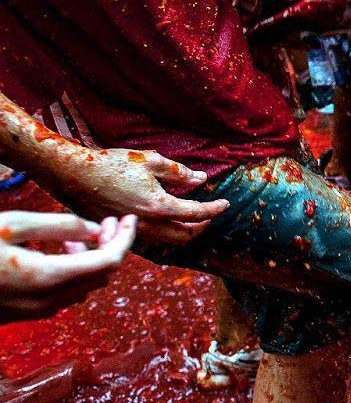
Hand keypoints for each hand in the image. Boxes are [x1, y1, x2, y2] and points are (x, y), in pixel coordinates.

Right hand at [0, 212, 136, 321]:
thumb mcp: (12, 226)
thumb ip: (58, 225)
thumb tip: (94, 230)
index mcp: (48, 277)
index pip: (110, 262)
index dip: (125, 238)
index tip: (129, 218)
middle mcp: (49, 300)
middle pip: (103, 275)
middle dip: (111, 245)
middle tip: (105, 222)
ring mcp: (40, 310)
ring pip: (87, 285)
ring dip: (92, 259)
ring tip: (74, 236)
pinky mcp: (30, 313)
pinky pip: (69, 293)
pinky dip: (76, 272)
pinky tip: (59, 254)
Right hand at [35, 149, 227, 246]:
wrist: (72, 174)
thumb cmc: (111, 164)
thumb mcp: (151, 161)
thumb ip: (179, 173)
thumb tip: (201, 179)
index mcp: (158, 206)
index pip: (197, 214)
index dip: (215, 209)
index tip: (225, 204)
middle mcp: (147, 224)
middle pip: (185, 235)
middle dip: (202, 226)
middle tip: (210, 214)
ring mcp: (133, 231)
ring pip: (168, 241)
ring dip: (184, 231)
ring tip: (192, 218)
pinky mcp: (121, 231)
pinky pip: (152, 239)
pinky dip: (166, 233)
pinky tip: (167, 220)